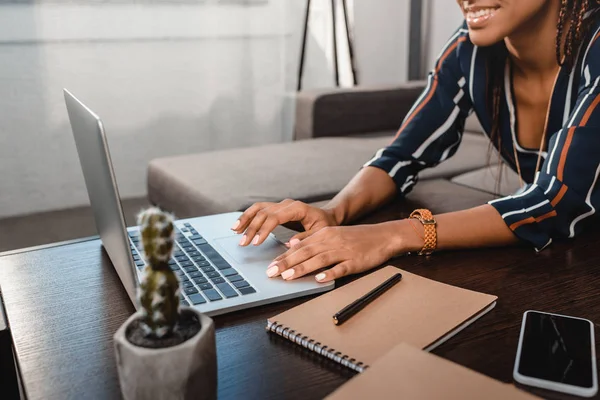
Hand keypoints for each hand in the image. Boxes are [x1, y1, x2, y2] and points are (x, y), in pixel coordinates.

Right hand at [231, 199, 338, 245]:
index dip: (264, 229)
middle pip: (264, 212)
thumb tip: (290, 244)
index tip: (257, 242)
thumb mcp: (321, 233)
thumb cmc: (325, 225)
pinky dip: (248, 217)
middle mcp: (286, 204)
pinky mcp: (276, 209)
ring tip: (234, 231)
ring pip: (258, 208)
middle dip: (251, 228)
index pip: (275, 217)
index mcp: (297, 208)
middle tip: (243, 243)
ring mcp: (280, 205)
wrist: (328, 216)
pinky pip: (259, 210)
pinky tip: (239, 226)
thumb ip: (306, 238)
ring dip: (245, 219)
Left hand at [265, 221, 405, 282]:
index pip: (299, 246)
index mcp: (324, 234)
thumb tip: (291, 244)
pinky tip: (319, 279)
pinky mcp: (355, 261)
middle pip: (305, 252)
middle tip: (271, 273)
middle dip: (286, 263)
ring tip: (288, 277)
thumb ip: (311, 238)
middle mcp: (331, 241)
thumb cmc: (356, 237)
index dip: (283, 256)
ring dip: (302, 268)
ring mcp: (343, 251)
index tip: (270, 265)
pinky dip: (329, 273)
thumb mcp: (332, 233)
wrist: (383, 236)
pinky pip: (341, 268)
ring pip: (319, 260)